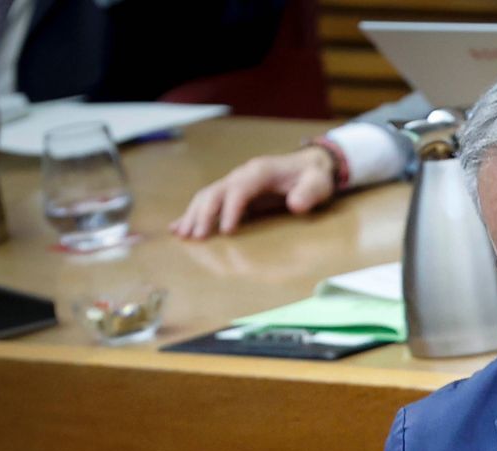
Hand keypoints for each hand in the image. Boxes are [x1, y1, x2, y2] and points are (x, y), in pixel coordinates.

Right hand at [169, 147, 336, 239]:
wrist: (310, 166)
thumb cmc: (314, 177)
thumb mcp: (319, 184)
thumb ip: (309, 193)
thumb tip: (296, 204)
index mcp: (260, 171)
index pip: (239, 189)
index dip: (231, 209)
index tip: (227, 231)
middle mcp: (242, 174)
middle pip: (215, 192)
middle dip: (204, 214)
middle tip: (197, 238)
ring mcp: (235, 182)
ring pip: (207, 196)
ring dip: (193, 215)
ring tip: (181, 235)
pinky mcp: (234, 192)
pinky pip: (209, 202)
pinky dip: (193, 214)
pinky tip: (178, 227)